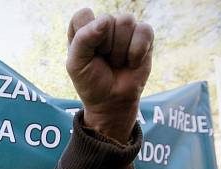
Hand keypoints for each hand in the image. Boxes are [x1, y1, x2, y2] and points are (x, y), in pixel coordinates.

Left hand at [66, 8, 153, 141]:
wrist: (112, 101)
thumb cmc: (91, 82)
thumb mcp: (76, 64)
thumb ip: (83, 39)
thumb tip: (105, 20)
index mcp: (83, 27)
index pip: (83, 15)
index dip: (85, 36)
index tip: (87, 55)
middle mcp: (104, 24)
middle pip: (107, 19)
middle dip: (105, 46)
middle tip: (104, 61)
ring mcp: (125, 28)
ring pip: (126, 22)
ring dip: (120, 50)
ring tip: (116, 62)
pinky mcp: (144, 35)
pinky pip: (144, 30)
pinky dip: (136, 52)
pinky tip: (131, 62)